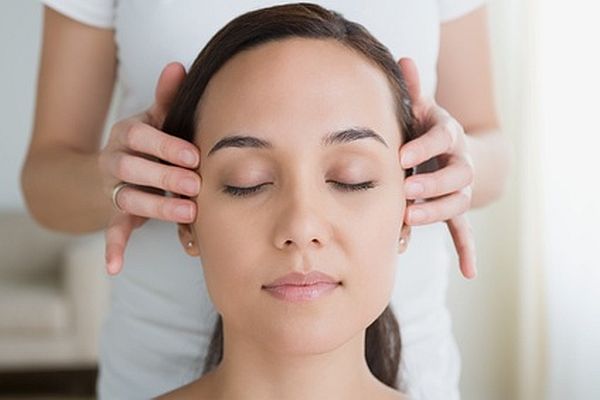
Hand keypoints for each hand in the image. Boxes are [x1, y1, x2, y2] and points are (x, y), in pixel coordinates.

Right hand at [98, 62, 199, 274]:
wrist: (113, 165)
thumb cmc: (148, 140)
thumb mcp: (156, 117)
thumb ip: (167, 97)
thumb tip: (178, 65)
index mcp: (128, 134)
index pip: (141, 137)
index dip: (166, 146)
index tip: (194, 156)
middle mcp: (116, 160)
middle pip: (133, 169)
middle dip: (165, 178)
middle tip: (195, 186)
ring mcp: (114, 188)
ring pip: (127, 199)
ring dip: (155, 208)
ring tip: (188, 215)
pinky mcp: (114, 213)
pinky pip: (111, 230)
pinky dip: (112, 248)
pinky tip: (115, 267)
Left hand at [398, 57, 475, 278]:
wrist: (455, 150)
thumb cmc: (429, 129)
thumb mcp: (423, 108)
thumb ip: (414, 91)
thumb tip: (403, 60)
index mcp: (448, 136)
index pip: (442, 138)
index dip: (424, 147)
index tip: (402, 156)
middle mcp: (460, 163)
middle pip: (455, 175)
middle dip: (432, 184)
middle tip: (406, 191)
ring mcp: (460, 188)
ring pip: (457, 202)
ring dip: (437, 212)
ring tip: (411, 219)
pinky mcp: (456, 208)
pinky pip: (464, 231)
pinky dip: (466, 250)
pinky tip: (468, 272)